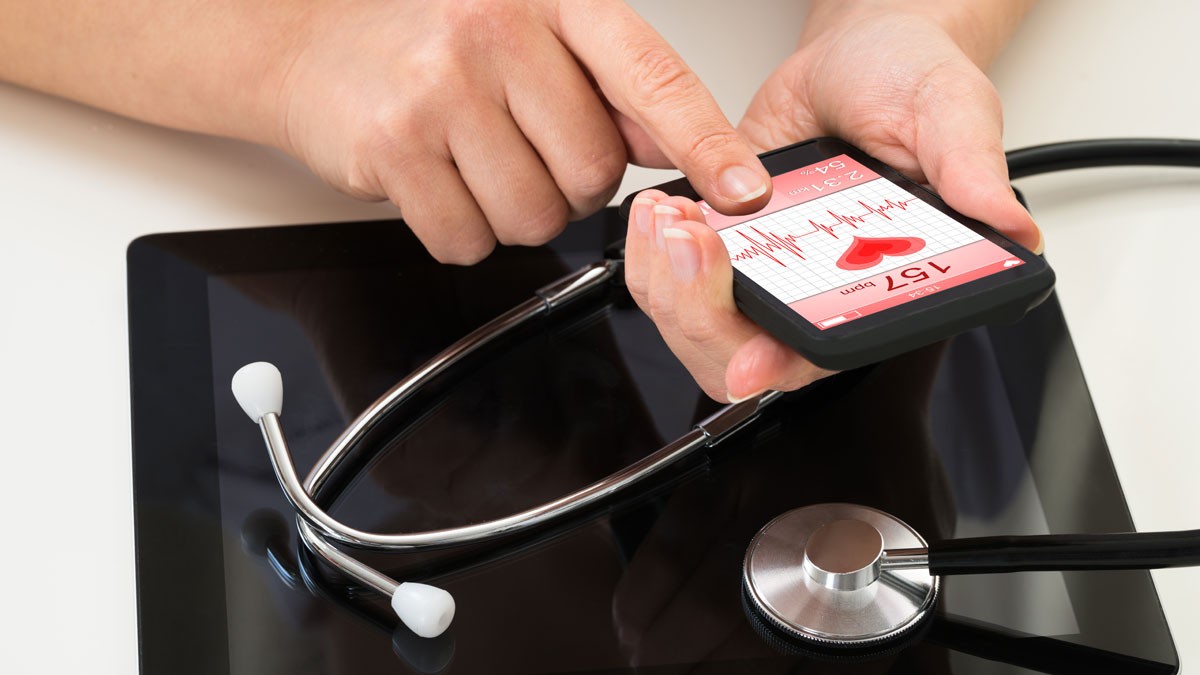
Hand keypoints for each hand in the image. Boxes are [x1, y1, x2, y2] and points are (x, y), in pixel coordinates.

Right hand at [275, 0, 770, 262]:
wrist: (312, 42)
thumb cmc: (431, 36)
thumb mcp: (531, 33)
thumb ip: (607, 86)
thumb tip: (670, 145)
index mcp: (552, 0)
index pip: (651, 77)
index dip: (706, 142)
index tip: (744, 190)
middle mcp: (497, 33)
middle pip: (592, 174)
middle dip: (570, 185)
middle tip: (523, 146)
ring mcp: (441, 89)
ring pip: (534, 219)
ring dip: (514, 211)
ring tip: (475, 159)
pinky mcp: (393, 147)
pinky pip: (468, 239)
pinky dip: (462, 230)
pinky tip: (439, 180)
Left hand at [624, 2, 1037, 401]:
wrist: (855, 56)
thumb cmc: (908, 86)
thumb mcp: (951, 110)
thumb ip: (973, 168)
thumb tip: (1012, 228)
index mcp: (882, 284)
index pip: (830, 354)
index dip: (785, 368)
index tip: (751, 358)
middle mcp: (818, 293)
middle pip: (741, 356)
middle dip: (701, 311)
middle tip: (691, 241)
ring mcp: (763, 275)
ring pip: (695, 326)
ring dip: (666, 283)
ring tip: (668, 217)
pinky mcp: (723, 248)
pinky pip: (668, 280)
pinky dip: (650, 255)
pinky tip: (659, 210)